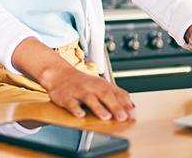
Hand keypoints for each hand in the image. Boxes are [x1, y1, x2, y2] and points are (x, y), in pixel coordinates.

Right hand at [12, 38, 134, 120]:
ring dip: (98, 108)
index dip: (125, 104)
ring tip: (106, 117)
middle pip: (105, 95)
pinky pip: (71, 103)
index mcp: (101, 85)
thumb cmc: (82, 82)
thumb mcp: (100, 85)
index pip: (116, 94)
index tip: (133, 115)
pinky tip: (81, 115)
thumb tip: (132, 105)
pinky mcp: (65, 96)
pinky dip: (76, 108)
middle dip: (115, 107)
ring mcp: (78, 91)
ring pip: (89, 98)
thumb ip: (116, 94)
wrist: (58, 74)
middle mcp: (91, 86)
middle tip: (123, 118)